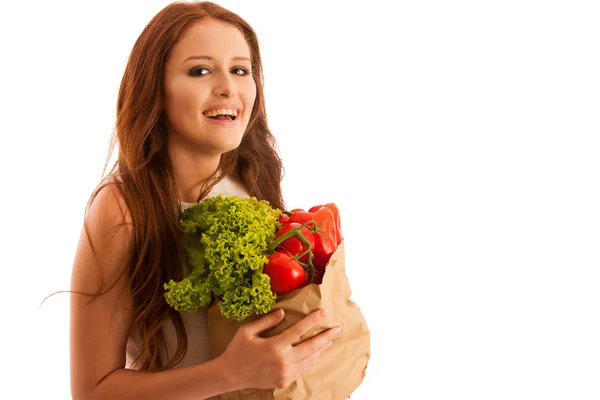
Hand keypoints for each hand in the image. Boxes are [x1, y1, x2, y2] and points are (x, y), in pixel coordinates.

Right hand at [219, 308, 340, 389]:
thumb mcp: (248, 331)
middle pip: (311, 347)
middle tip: (337, 329)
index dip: (313, 320)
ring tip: (329, 340)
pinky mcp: (284, 380)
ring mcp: (285, 373)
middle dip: (326, 337)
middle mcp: (283, 360)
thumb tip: (282, 313)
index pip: (299, 330)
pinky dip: (311, 360)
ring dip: (320, 349)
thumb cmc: (237, 350)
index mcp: (275, 346)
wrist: (230, 375)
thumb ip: (267, 321)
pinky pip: (302, 369)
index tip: (324, 312)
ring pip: (309, 359)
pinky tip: (315, 354)